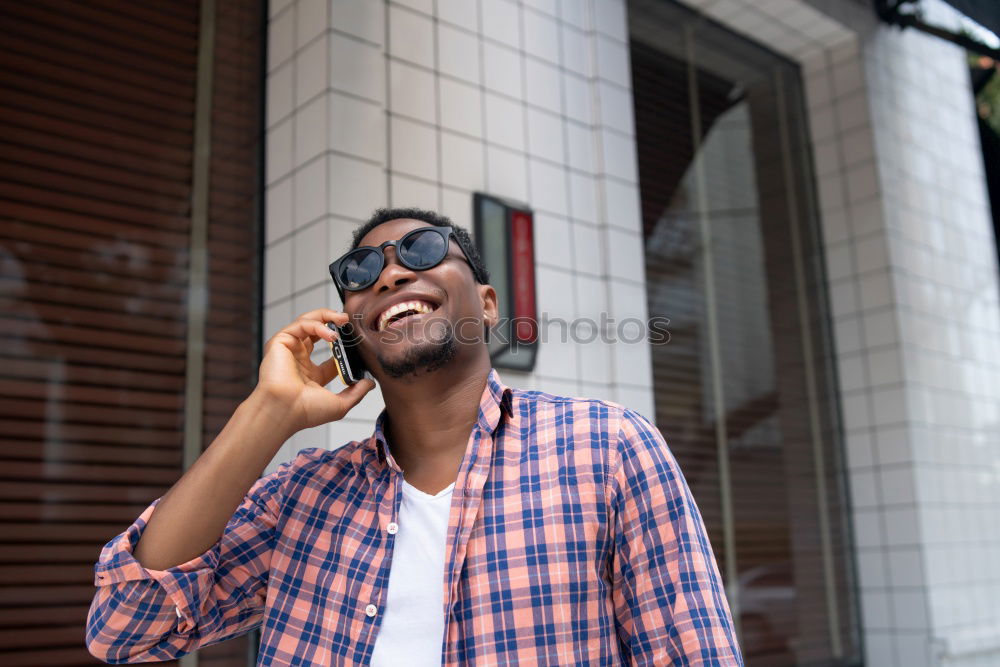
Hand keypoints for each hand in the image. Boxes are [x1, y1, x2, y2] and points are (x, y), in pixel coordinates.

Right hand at [254, 308, 375, 432]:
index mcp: (311, 373)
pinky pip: (300, 325)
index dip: (344, 344)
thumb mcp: (339, 404)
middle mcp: (299, 359)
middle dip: (333, 321)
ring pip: (307, 322)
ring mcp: (289, 350)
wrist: (285, 411)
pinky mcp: (280, 343)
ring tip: (342, 319)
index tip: (357, 341)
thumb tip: (369, 383)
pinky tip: (330, 334)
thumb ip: (356, 392)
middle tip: (348, 320)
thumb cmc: (305, 412)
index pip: (330, 353)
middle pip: (317, 330)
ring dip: (326, 317)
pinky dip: (317, 325)